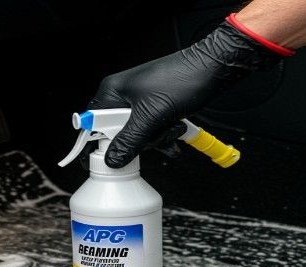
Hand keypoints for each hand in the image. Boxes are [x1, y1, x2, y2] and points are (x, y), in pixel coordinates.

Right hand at [88, 19, 282, 167]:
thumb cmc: (183, 80)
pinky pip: (151, 132)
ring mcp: (139, 103)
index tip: (110, 157)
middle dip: (141, 141)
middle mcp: (123, 96)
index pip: (92, 123)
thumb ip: (130, 140)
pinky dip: (164, 136)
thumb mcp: (152, 116)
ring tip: (171, 128)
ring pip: (137, 136)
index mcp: (113, 91)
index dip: (101, 143)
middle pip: (117, 134)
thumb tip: (112, 159)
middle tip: (155, 134)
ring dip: (156, 139)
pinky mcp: (154, 108)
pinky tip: (175, 132)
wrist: (213, 69)